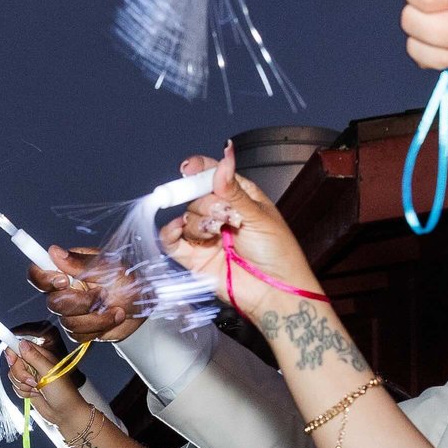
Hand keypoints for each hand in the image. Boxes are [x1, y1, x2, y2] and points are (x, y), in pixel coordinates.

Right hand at [3, 338, 87, 428]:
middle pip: (14, 362)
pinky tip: (34, 394)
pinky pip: (15, 386)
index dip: (13, 352)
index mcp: (41, 356)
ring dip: (22, 385)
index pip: (20, 346)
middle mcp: (34, 364)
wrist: (64, 413)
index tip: (13, 360)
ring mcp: (30, 376)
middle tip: (33, 381)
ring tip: (36, 389)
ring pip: (13, 375)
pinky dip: (22, 392)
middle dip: (19, 374)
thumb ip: (34, 357)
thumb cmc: (63, 392)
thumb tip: (21, 343)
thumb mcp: (49, 372)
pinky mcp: (27, 387)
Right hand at [29, 245, 145, 342]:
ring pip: (67, 322)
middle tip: (102, 295)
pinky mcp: (82, 329)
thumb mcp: (107, 265)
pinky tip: (114, 317)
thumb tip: (53, 251)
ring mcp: (72, 312)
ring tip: (115, 308)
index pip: (39, 274)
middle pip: (53, 303)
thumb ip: (79, 262)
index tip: (64, 280)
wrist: (146, 302)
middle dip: (81, 302)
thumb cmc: (129, 278)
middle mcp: (66, 291)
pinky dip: (99, 327)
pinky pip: (79, 335)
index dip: (44, 280)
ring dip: (95, 317)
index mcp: (68, 270)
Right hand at [159, 146, 321, 318]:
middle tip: (225, 217)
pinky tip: (181, 231)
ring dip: (199, 223)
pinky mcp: (194, 256)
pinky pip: (171, 240)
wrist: (273, 292)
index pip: (213, 174)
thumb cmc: (277, 254)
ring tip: (218, 234)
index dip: (199, 169)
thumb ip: (233, 190)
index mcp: (239, 196)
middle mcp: (220, 213)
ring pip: (186, 216)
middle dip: (207, 204)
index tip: (189, 169)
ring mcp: (206, 235)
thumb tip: (225, 156)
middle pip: (196, 196)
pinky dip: (170, 233)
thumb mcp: (257, 216)